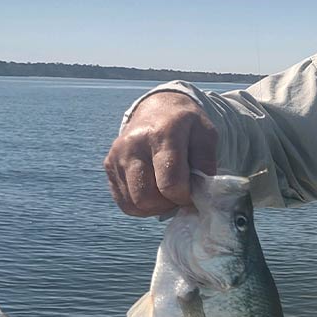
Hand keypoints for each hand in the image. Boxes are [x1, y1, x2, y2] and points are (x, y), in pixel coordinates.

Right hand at [103, 92, 216, 216]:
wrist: (158, 108)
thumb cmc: (187, 126)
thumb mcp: (207, 134)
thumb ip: (206, 163)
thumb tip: (200, 192)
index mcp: (162, 135)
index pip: (170, 183)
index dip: (185, 197)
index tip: (194, 192)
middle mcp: (133, 145)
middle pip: (146, 198)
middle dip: (168, 204)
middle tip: (181, 195)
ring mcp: (117, 156)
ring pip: (134, 204)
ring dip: (156, 207)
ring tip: (169, 192)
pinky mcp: (108, 166)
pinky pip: (124, 203)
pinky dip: (142, 206)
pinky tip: (155, 192)